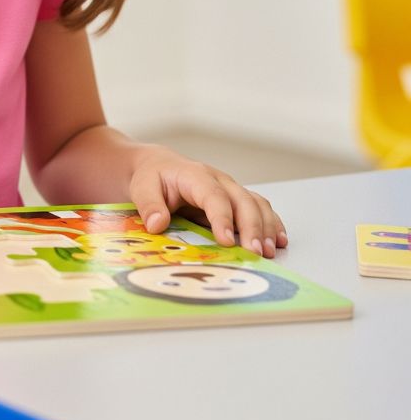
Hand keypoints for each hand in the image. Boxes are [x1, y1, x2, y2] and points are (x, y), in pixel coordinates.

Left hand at [127, 145, 287, 258]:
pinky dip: (272, 224)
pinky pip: (260, 208)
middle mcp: (219, 181)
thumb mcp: (142, 187)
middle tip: (255, 253)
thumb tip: (157, 225)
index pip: (213, 196)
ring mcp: (230, 190)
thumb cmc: (152, 177)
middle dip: (252, 227)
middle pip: (242, 201)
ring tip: (268, 252)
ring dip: (266, 227)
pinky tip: (278, 242)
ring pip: (256, 204)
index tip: (227, 241)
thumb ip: (149, 205)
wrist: (158, 166)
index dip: (222, 218)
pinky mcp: (236, 200)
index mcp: (195, 176)